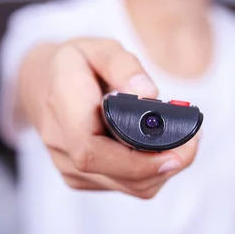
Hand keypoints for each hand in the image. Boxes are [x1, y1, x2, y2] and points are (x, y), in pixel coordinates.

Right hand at [26, 38, 197, 196]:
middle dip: (164, 165)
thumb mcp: (97, 47)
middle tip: (194, 140)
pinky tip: (163, 148)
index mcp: (62, 110)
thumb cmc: (73, 63)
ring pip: (127, 186)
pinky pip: (124, 184)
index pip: (93, 152)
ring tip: (185, 140)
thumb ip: (123, 65)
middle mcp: (62, 147)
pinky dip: (150, 172)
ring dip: (162, 169)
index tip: (175, 153)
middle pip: (118, 176)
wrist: (40, 83)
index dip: (136, 162)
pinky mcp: (82, 177)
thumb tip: (149, 93)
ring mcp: (70, 167)